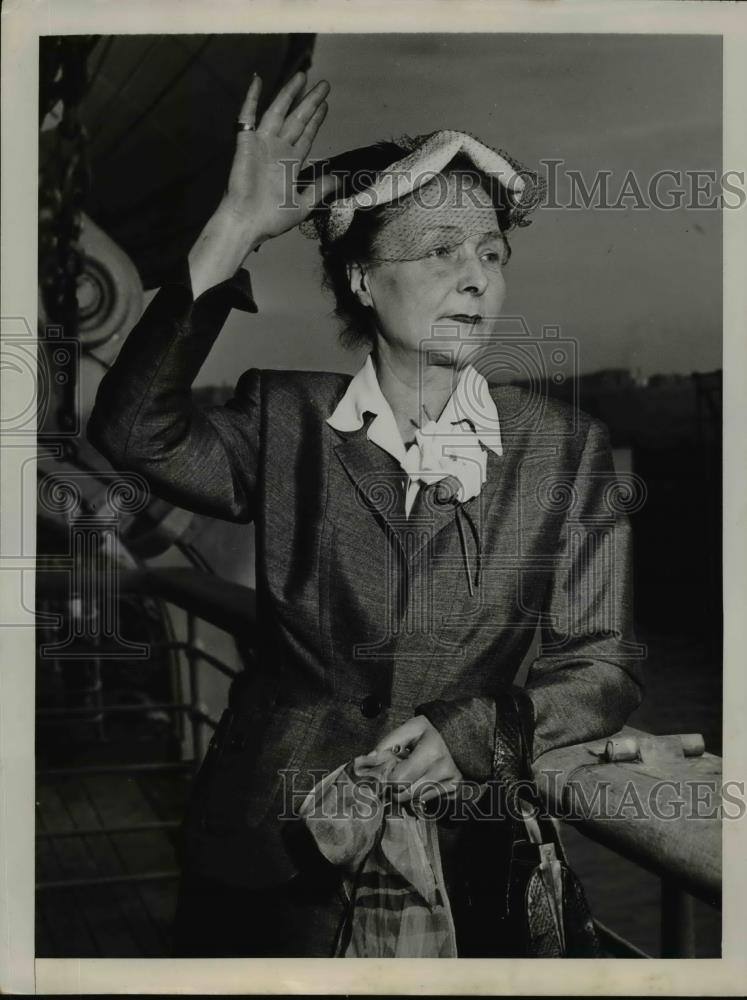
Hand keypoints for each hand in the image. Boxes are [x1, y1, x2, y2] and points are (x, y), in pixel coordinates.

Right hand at [221, 70, 337, 243]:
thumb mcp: (303, 205)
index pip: (306, 135)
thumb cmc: (271, 219)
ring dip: (289, 93)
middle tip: (324, 84)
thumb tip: (339, 179)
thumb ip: (320, 189)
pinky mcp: (246, 142)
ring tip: (303, 75)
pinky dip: (251, 97)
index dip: (316, 120)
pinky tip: (258, 80)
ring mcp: (262, 144)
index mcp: (290, 163)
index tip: (325, 105)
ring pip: (278, 111)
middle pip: (297, 119)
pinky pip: (247, 115)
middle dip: (310, 102)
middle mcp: (278, 149)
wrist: (247, 223)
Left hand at [370, 715, 462, 804]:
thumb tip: (370, 759)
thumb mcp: (411, 728)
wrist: (463, 734)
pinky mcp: (454, 791)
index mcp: (430, 753)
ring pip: (416, 800)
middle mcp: (442, 771)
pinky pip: (428, 801)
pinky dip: (419, 795)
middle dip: (394, 788)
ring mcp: (450, 783)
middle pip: (406, 794)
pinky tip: (419, 782)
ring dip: (406, 792)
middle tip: (392, 777)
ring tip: (406, 778)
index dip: (387, 778)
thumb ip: (389, 742)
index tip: (385, 772)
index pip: (399, 780)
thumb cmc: (432, 731)